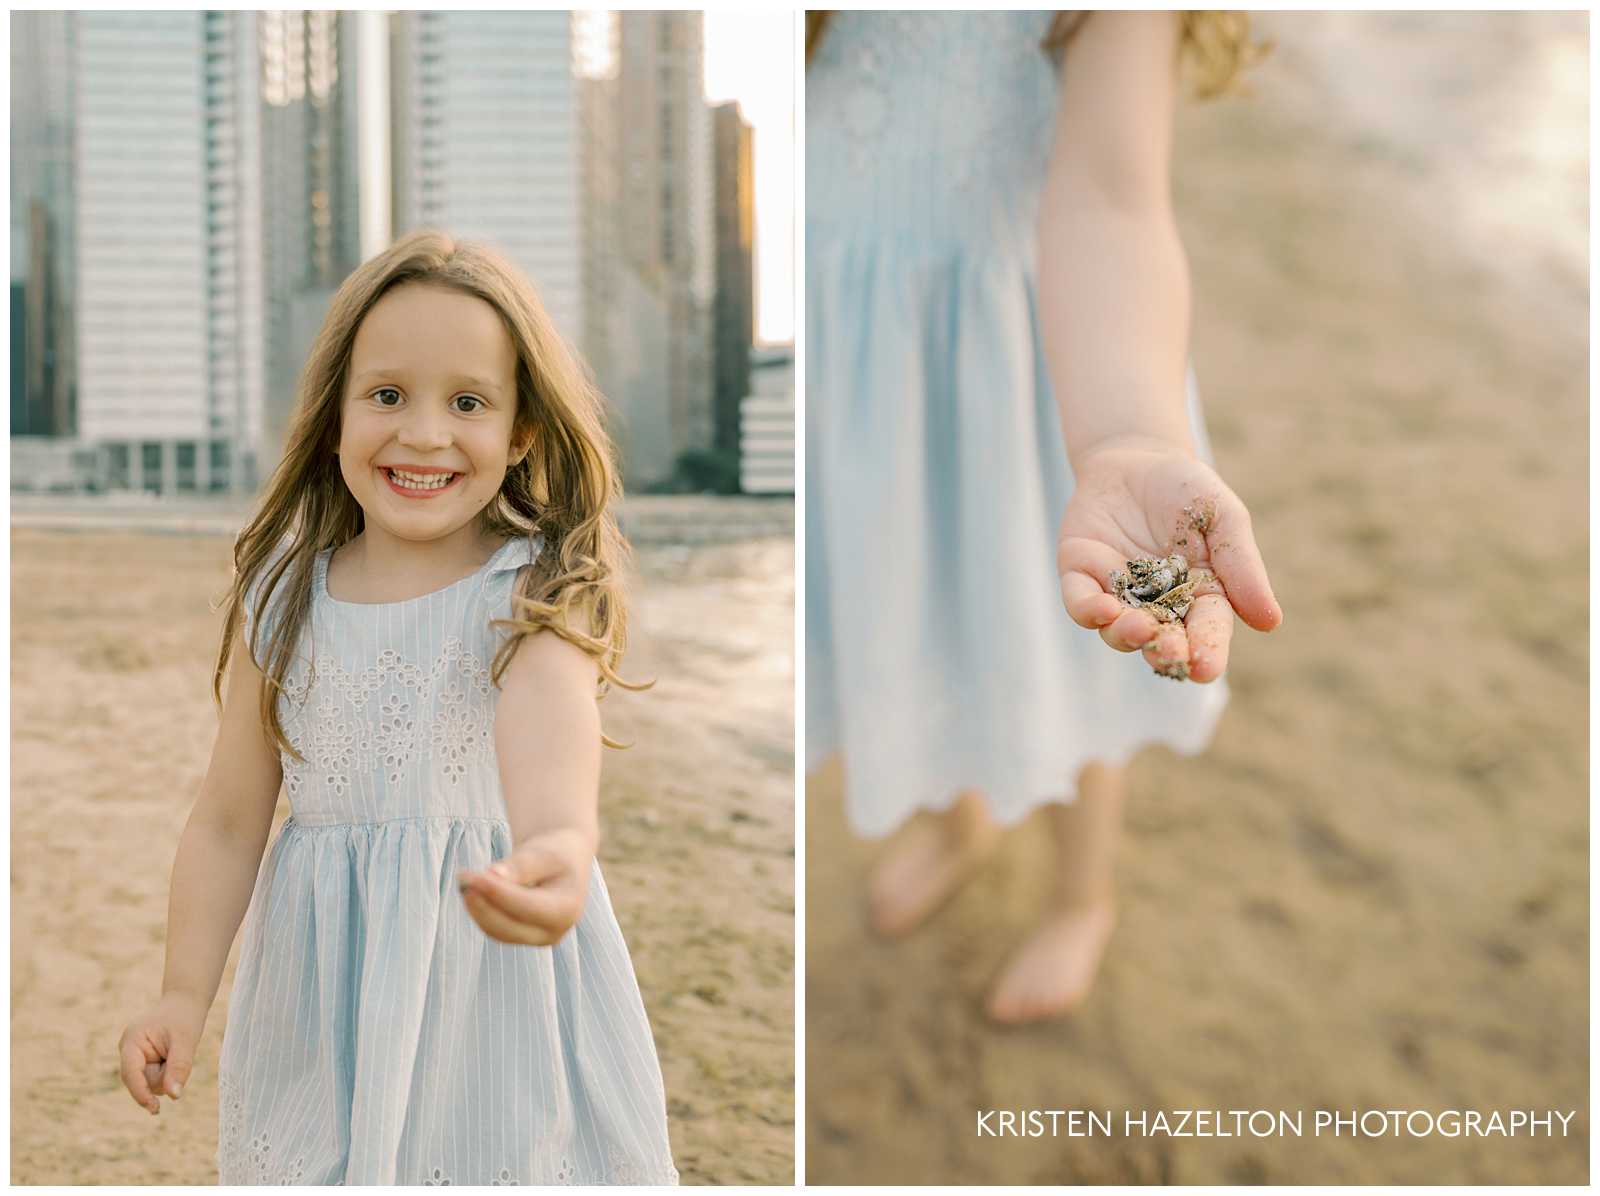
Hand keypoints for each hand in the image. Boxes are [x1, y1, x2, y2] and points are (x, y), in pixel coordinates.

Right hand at [118, 991, 206, 1115]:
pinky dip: (168, 1072)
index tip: (155, 1109)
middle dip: (164, 1075)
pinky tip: (171, 1056)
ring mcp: (134, 1058)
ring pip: (151, 1083)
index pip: (131, 1074)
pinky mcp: (143, 1063)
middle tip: (178, 1052)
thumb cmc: (184, 1018)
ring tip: (174, 1051)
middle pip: (143, 1082)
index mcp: (131, 1042)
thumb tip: (174, 1096)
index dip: (141, 1093)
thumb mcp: (186, 1040)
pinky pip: (156, 1078)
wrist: (185, 1003)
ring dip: (167, 1074)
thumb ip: (179, 1068)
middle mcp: (128, 1052)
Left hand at [456, 828, 593, 946]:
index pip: (526, 906)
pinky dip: (480, 911)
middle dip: (483, 904)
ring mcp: (537, 939)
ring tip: (464, 879)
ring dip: (477, 907)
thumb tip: (491, 875)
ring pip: (498, 931)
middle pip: (509, 927)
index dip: (497, 893)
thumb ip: (519, 866)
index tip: (473, 876)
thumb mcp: (541, 853)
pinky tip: (471, 889)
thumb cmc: (553, 853)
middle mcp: (554, 932)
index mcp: (567, 910)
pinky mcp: (521, 938)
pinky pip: (494, 930)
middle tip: (462, 876)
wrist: (562, 862)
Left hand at [1057, 439, 1282, 681]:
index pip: (1208, 631)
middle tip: (1169, 659)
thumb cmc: (1188, 491)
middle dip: (1165, 653)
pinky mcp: (1081, 577)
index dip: (1207, 651)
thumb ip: (1241, 566)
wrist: (1134, 459)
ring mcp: (1118, 594)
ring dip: (1126, 635)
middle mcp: (1158, 606)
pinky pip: (1081, 602)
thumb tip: (1270, 622)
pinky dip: (1089, 610)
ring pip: (1118, 631)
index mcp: (1201, 597)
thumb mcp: (1223, 517)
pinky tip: (1103, 609)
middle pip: (1162, 640)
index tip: (1205, 669)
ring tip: (1139, 628)